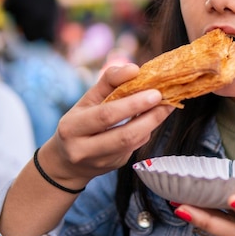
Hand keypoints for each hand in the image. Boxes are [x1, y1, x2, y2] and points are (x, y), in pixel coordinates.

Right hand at [38, 64, 174, 188]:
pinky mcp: (113, 166)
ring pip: (133, 143)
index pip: (106, 115)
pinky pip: (135, 147)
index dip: (132, 104)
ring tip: (166, 106)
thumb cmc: (79, 122)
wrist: (67, 162)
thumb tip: (134, 69)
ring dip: (152, 124)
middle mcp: (83, 149)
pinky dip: (146, 131)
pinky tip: (153, 118)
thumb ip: (109, 81)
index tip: (154, 93)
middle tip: (166, 100)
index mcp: (72, 128)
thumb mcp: (87, 100)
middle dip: (150, 117)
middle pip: (124, 135)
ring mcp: (100, 162)